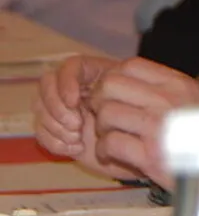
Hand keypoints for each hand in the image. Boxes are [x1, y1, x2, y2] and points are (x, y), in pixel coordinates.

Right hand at [32, 55, 138, 179]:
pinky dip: (54, 141)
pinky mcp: (58, 131)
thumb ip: (119, 90)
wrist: (141, 149)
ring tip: (78, 138)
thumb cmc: (142, 121)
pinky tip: (76, 148)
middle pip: (47, 84)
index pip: (70, 66)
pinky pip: (40, 132)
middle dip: (56, 107)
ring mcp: (64, 109)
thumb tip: (91, 93)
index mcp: (96, 75)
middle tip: (76, 125)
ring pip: (40, 107)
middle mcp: (76, 88)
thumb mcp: (137, 101)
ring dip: (55, 125)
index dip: (66, 81)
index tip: (75, 101)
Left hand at [86, 57, 198, 186]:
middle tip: (106, 115)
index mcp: (178, 84)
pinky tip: (111, 154)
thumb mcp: (195, 98)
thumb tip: (129, 80)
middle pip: (111, 85)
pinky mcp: (149, 156)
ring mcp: (157, 128)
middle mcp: (167, 101)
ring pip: (107, 114)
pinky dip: (105, 150)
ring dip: (102, 128)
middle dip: (100, 100)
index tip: (113, 93)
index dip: (112, 77)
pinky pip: (111, 143)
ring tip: (110, 136)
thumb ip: (167, 87)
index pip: (131, 66)